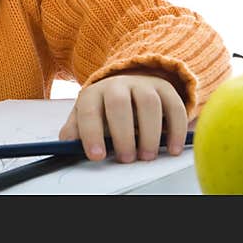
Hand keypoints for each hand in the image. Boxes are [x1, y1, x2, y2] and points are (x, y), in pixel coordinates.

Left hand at [58, 72, 187, 162]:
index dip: (91, 133)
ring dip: (149, 133)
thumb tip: (66, 144)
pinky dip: (176, 129)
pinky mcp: (165, 89)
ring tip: (147, 156)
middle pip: (118, 103)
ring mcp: (143, 84)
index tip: (97, 156)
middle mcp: (117, 84)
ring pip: (148, 103)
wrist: (129, 84)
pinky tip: (172, 148)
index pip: (88, 111)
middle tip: (126, 159)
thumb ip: (76, 130)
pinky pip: (174, 106)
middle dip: (122, 134)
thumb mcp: (87, 116)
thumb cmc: (105, 108)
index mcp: (94, 93)